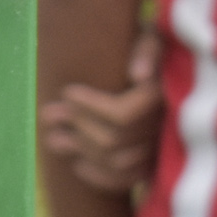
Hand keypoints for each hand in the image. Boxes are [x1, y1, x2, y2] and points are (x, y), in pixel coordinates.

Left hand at [40, 29, 163, 194]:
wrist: (168, 64)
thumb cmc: (151, 44)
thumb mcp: (152, 36)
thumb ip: (148, 50)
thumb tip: (138, 75)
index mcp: (166, 97)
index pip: (122, 114)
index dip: (89, 106)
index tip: (68, 91)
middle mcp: (168, 126)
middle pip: (114, 140)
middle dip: (76, 126)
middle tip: (48, 113)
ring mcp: (163, 147)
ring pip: (117, 162)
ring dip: (80, 151)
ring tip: (53, 138)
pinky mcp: (157, 163)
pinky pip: (129, 180)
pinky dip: (100, 177)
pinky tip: (77, 164)